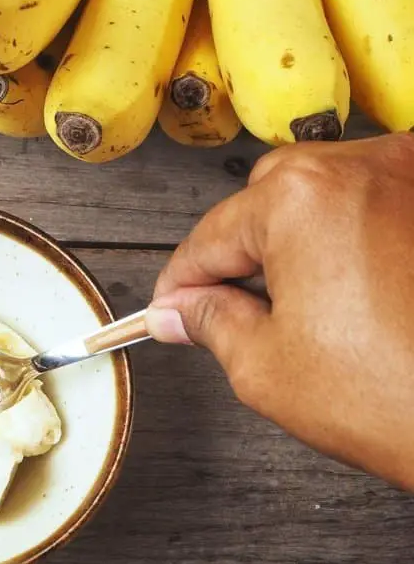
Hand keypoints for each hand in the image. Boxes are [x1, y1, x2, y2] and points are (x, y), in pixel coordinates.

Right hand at [146, 132, 413, 489]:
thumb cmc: (399, 397)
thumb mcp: (265, 367)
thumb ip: (208, 322)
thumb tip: (180, 310)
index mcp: (302, 198)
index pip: (211, 236)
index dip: (181, 282)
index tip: (171, 308)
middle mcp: (367, 167)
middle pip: (269, 198)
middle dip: (241, 253)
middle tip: (227, 311)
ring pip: (328, 192)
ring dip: (299, 239)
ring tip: (298, 305)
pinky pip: (383, 201)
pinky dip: (356, 234)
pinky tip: (355, 288)